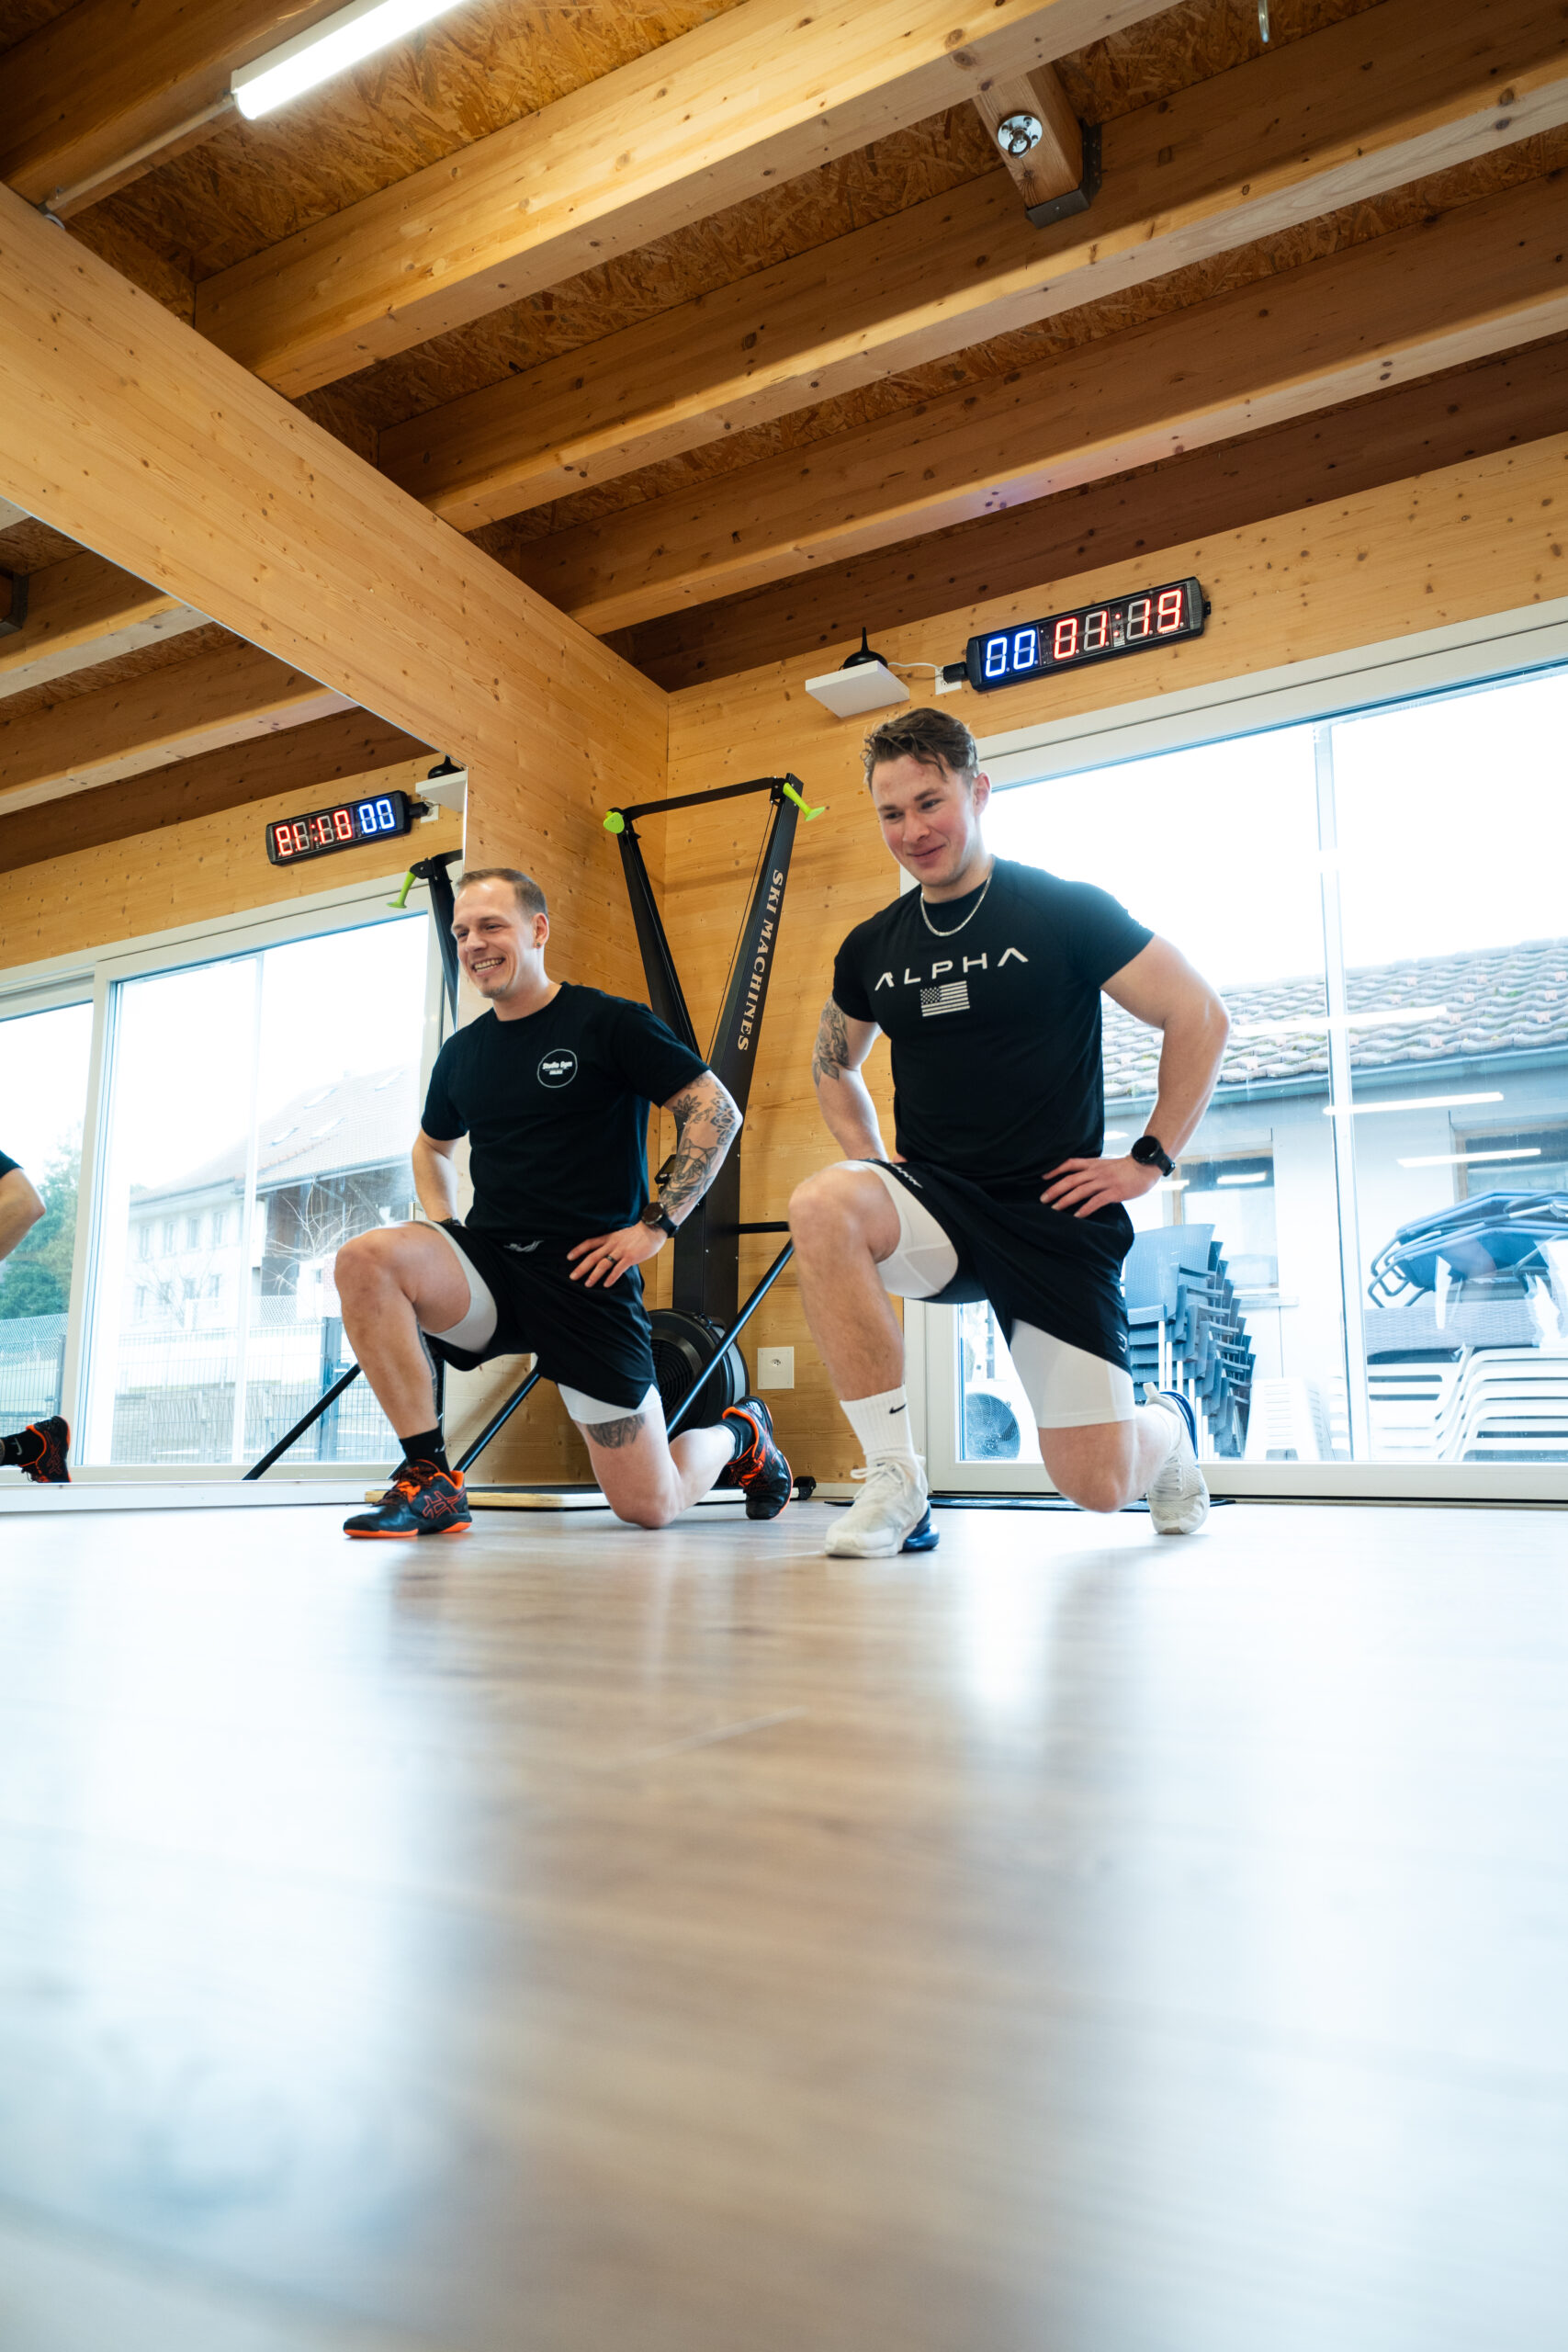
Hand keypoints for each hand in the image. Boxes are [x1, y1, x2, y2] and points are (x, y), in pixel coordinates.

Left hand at [567, 1221, 667, 1286]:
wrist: (653, 1229)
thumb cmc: (638, 1234)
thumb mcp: (621, 1235)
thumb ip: (612, 1244)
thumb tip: (605, 1254)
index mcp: (609, 1238)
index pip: (589, 1243)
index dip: (578, 1250)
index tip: (569, 1257)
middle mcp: (612, 1244)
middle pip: (592, 1256)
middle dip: (581, 1267)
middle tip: (572, 1276)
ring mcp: (621, 1251)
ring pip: (603, 1264)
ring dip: (594, 1275)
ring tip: (587, 1284)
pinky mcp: (630, 1257)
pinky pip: (618, 1269)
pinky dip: (611, 1277)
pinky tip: (606, 1284)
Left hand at [1041, 1153, 1163, 1218]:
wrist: (1145, 1166)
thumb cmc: (1126, 1167)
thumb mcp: (1105, 1164)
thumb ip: (1093, 1170)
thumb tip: (1080, 1180)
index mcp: (1093, 1163)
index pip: (1069, 1163)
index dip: (1055, 1170)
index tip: (1042, 1177)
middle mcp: (1096, 1171)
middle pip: (1071, 1179)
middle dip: (1055, 1189)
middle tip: (1043, 1200)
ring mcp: (1105, 1181)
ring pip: (1081, 1190)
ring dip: (1066, 1200)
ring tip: (1054, 1209)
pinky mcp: (1115, 1192)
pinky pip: (1097, 1201)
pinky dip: (1086, 1209)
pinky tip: (1077, 1216)